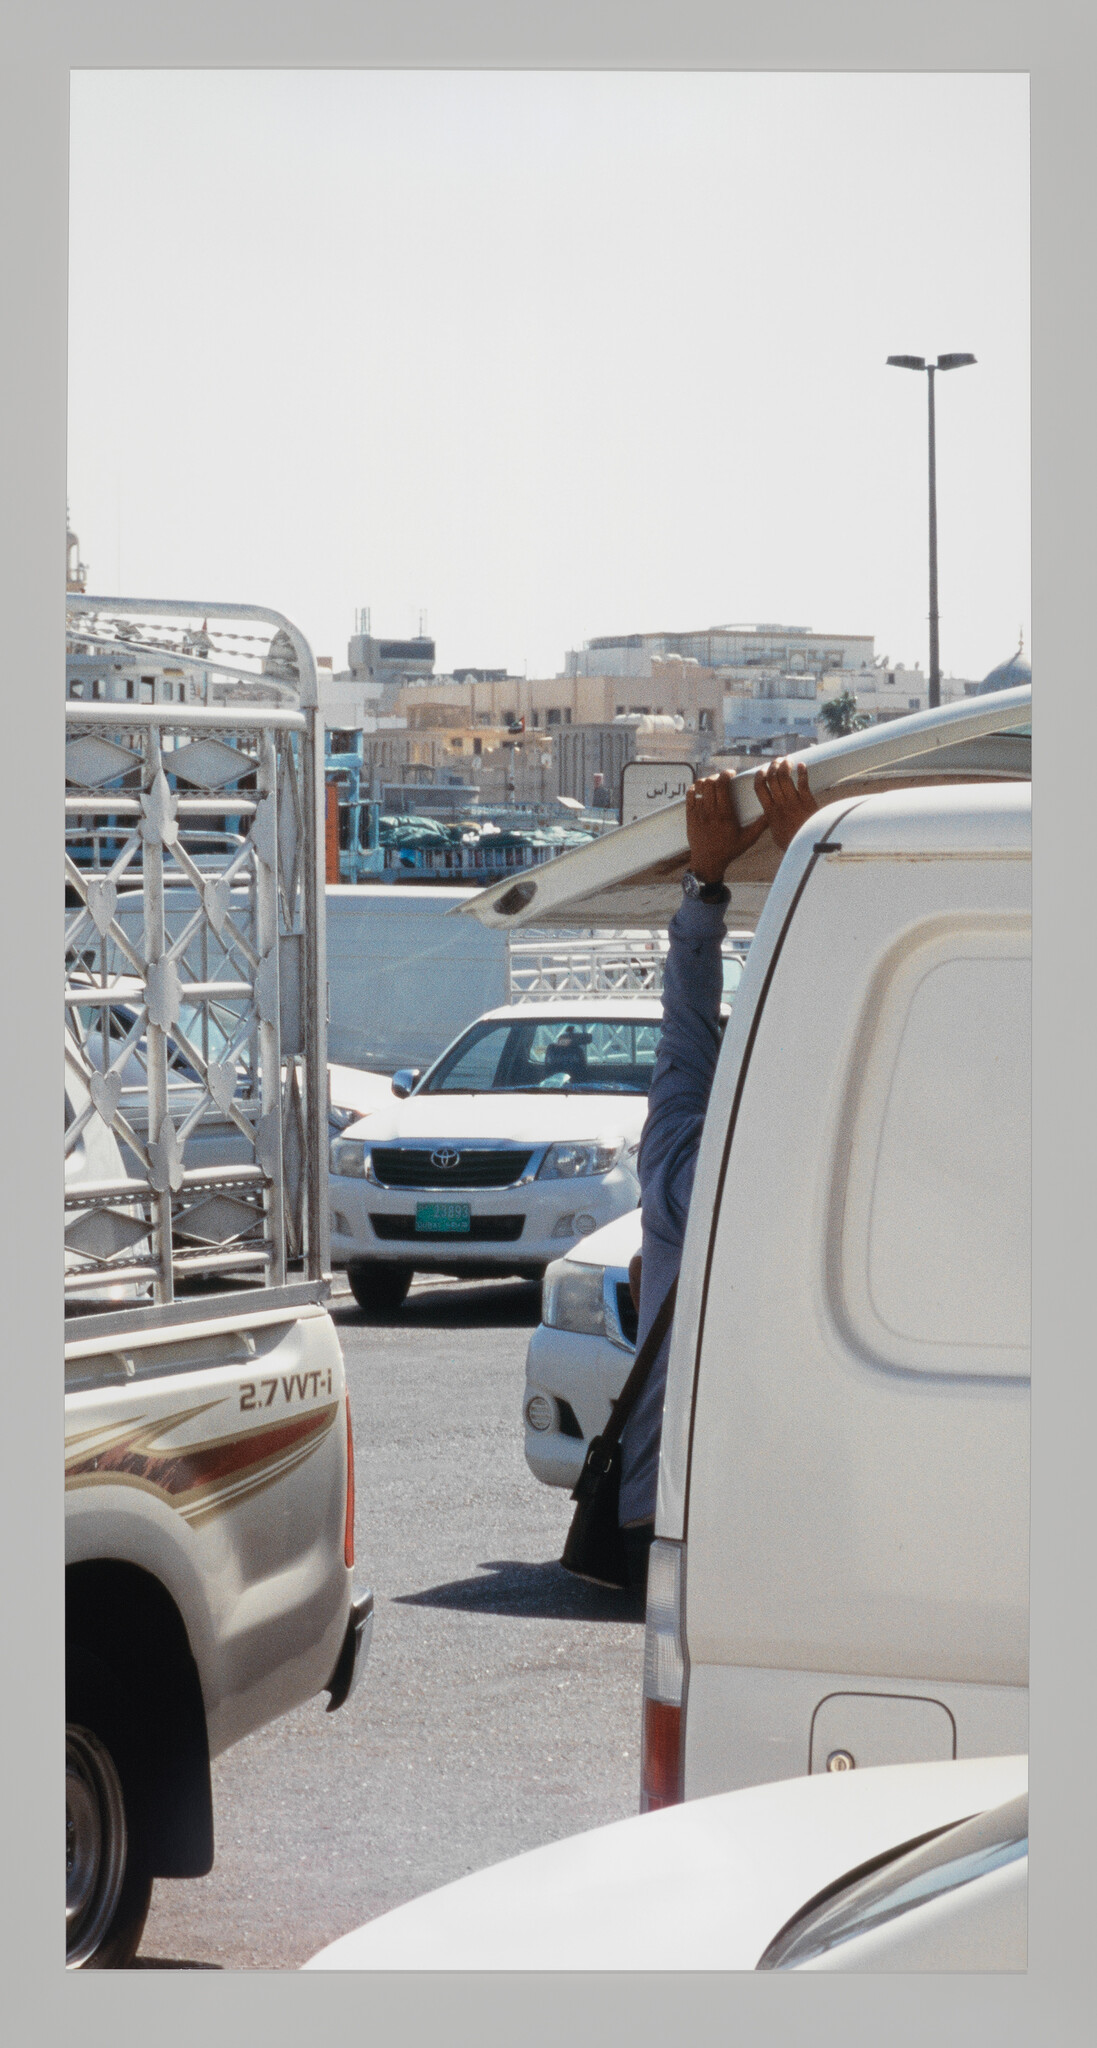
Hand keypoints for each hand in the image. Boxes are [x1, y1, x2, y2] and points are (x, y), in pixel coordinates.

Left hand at [685, 771, 768, 885]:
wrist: (708, 862)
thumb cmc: (729, 850)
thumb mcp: (748, 839)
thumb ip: (761, 825)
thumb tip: (772, 813)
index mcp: (725, 814)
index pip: (722, 785)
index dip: (726, 774)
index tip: (731, 773)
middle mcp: (710, 811)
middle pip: (710, 783)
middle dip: (717, 776)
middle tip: (723, 779)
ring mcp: (698, 813)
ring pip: (699, 787)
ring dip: (706, 781)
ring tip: (713, 784)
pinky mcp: (690, 816)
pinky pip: (690, 795)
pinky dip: (695, 789)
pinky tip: (702, 790)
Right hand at [753, 757, 818, 852]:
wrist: (809, 846)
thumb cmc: (792, 842)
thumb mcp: (776, 834)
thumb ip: (772, 822)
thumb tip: (769, 817)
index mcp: (770, 812)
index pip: (759, 788)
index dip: (759, 776)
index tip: (762, 770)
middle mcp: (780, 804)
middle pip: (772, 778)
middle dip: (774, 766)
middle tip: (777, 761)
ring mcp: (794, 801)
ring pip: (785, 777)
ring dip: (786, 765)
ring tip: (787, 759)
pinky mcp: (807, 800)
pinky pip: (803, 782)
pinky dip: (802, 771)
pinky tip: (802, 765)